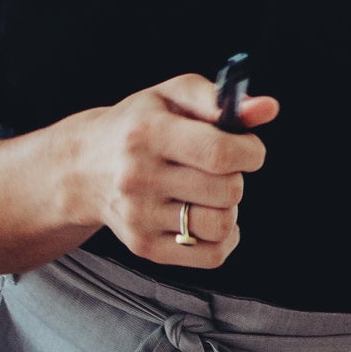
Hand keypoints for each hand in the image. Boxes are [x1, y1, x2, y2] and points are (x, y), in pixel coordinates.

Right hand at [55, 71, 274, 269]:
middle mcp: (138, 176)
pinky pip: (211, 255)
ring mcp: (139, 216)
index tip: (247, 148)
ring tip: (210, 192)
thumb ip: (220, 99)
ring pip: (221, 225)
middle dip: (237, 177)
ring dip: (229, 208)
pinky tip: (207, 216)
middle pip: (228, 190)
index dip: (250, 152)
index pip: (220, 153)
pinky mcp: (144, 246)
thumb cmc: (138, 125)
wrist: (82, 167)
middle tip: (218, 169)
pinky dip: (222, 238)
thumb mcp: (172, 95)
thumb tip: (267, 108)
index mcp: (148, 132)